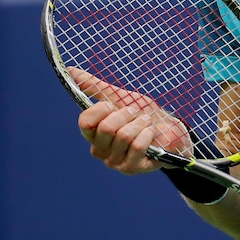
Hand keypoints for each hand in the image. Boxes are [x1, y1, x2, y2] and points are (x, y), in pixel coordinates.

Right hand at [70, 67, 189, 174]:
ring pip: (123, 136)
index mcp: (93, 133)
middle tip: (136, 112)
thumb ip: (95, 87)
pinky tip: (151, 133)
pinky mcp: (131, 168)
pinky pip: (137, 147)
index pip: (85, 122)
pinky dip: (147, 134)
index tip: (113, 104)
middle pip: (106, 129)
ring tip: (146, 122)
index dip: (101, 109)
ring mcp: (114, 162)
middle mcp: (100, 150)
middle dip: (126, 114)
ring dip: (140, 123)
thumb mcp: (119, 97)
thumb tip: (71, 70)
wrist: (169, 129)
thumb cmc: (142, 113)